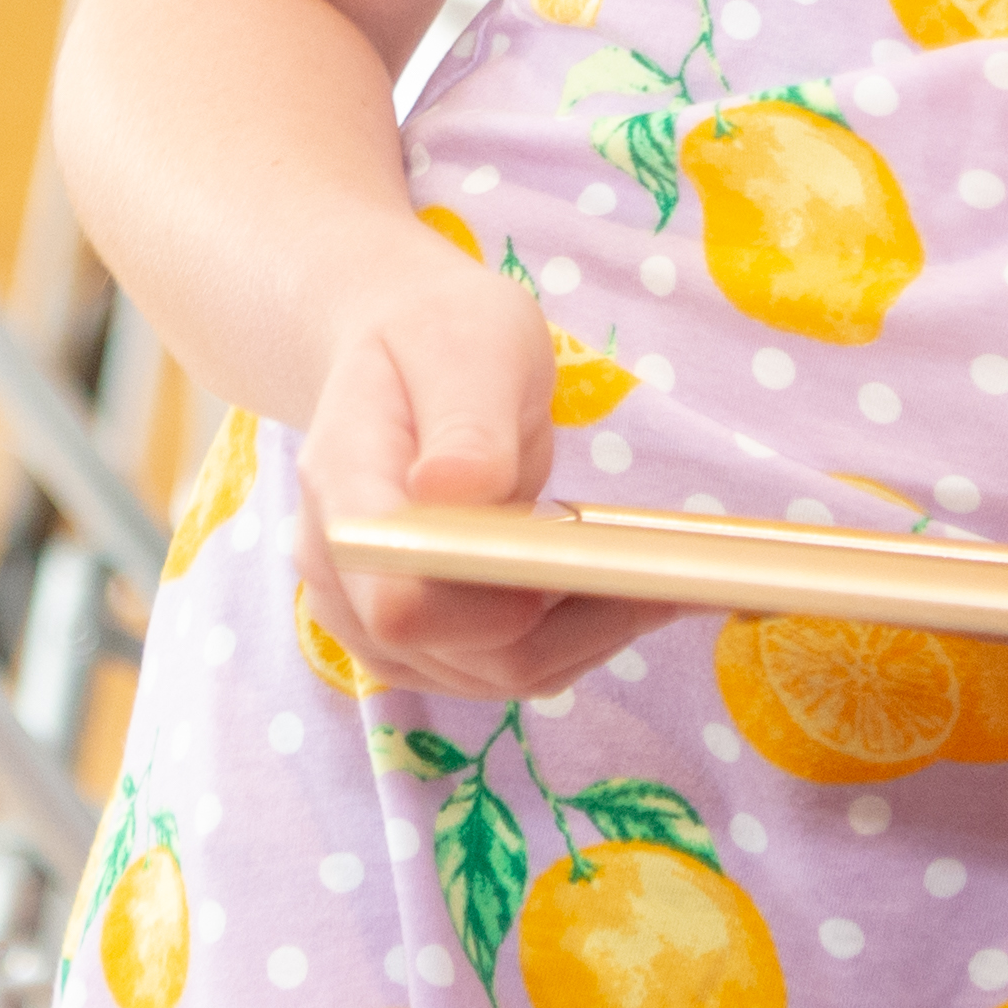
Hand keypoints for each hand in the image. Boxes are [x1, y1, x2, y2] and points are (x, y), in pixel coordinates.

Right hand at [286, 247, 669, 702]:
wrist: (407, 353)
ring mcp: (379, 617)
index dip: (482, 610)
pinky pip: (511, 664)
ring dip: (587, 635)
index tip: (564, 562)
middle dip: (567, 623)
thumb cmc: (438, 336)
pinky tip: (626, 590)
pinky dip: (578, 638)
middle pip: (457, 652)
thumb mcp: (465, 345)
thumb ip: (465, 423)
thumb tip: (452, 495)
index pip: (392, 600)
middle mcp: (345, 573)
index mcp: (345, 491)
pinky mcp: (429, 637)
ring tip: (662, 577)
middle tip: (659, 569)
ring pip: (495, 672)